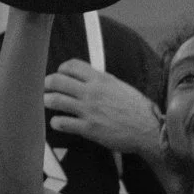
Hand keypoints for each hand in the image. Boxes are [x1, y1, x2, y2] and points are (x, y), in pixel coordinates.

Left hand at [44, 61, 161, 153]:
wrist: (148, 129)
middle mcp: (92, 92)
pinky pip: (62, 123)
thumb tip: (89, 78)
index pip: (72, 65)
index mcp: (101, 79)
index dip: (61, 69)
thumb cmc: (137, 108)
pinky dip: (56, 122)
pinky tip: (57, 122)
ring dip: (47, 100)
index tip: (60, 74)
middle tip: (46, 88)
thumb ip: (102, 81)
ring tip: (47, 102)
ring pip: (55, 100)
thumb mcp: (120, 86)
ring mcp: (88, 110)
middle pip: (57, 80)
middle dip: (47, 83)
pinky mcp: (88, 128)